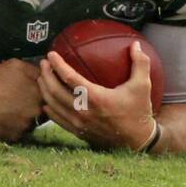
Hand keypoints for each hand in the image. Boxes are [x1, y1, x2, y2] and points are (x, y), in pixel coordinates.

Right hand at [0, 59, 42, 141]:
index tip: (34, 90)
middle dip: (35, 105)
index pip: (50, 95)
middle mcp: (37, 112)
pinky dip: (16, 126)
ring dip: (26, 116)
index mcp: (39, 94)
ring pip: (32, 121)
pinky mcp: (16, 136)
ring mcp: (27, 126)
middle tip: (21, 99)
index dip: (42, 93)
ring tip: (13, 108)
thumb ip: (36, 70)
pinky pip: (21, 131)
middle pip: (42, 110)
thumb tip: (48, 70)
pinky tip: (7, 117)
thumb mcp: (17, 66)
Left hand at [38, 41, 156, 151]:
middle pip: (56, 92)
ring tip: (42, 77)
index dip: (58, 65)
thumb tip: (136, 44)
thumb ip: (140, 63)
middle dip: (46, 76)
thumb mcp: (143, 85)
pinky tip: (46, 101)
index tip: (51, 54)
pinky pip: (58, 120)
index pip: (71, 79)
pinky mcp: (79, 133)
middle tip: (43, 63)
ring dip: (45, 91)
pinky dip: (50, 110)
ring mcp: (80, 124)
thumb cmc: (139, 111)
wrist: (138, 142)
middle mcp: (85, 111)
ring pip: (54, 106)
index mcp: (97, 98)